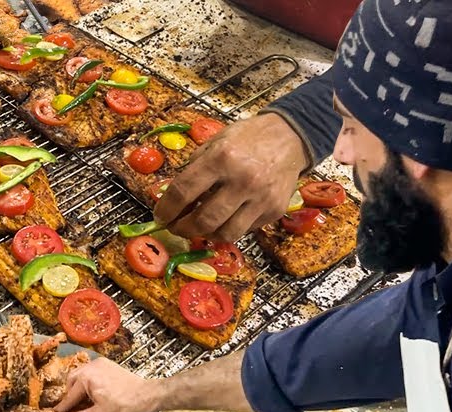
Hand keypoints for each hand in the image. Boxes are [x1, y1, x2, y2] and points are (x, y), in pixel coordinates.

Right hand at [54, 358, 159, 411]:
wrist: (147, 396)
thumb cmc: (123, 407)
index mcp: (86, 378)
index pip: (70, 395)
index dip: (63, 406)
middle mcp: (90, 366)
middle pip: (72, 379)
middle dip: (70, 393)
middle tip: (71, 406)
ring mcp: (100, 363)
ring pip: (81, 374)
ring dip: (79, 386)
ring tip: (82, 399)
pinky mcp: (108, 364)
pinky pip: (92, 371)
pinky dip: (88, 380)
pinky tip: (93, 391)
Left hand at [153, 113, 308, 243]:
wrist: (290, 136)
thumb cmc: (248, 138)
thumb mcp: (216, 142)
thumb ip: (194, 168)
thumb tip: (172, 197)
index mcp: (222, 158)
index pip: (184, 192)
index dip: (167, 209)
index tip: (160, 216)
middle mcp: (243, 180)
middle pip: (203, 220)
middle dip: (182, 229)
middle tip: (175, 227)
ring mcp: (261, 198)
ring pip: (225, 233)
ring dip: (205, 235)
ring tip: (197, 228)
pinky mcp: (274, 210)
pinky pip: (245, 230)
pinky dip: (228, 229)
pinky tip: (222, 220)